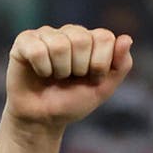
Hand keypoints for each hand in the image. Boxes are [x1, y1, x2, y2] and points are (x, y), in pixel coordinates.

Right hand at [6, 25, 132, 130]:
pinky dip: (42, 69)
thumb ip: (120, 65)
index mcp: (91, 40)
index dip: (100, 64)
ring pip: (59, 45)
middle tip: (70, 78)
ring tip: (55, 77)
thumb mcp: (102, 88)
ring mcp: (46, 34)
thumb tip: (127, 38)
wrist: (43, 119)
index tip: (92, 78)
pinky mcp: (25, 41)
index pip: (104, 37)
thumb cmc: (72, 102)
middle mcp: (69, 32)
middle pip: (82, 39)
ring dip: (60, 71)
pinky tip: (40, 73)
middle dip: (79, 68)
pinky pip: (37, 50)